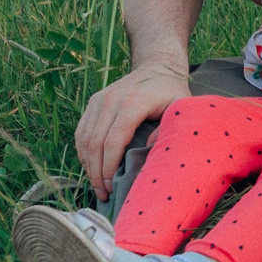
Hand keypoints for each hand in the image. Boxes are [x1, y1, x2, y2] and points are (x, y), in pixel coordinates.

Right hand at [74, 61, 188, 200]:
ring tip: (97, 186)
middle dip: (97, 172)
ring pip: (85, 138)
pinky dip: (83, 152)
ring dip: (88, 165)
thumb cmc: (172, 92)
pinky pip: (82, 131)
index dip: (109, 167)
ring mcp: (99, 100)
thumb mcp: (180, 108)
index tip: (112, 187)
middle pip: (95, 143)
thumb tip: (150, 149)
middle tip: (103, 194)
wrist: (157, 67)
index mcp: (131, 103)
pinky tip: (91, 168)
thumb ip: (167, 129)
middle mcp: (110, 100)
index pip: (113, 141)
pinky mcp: (93, 102)